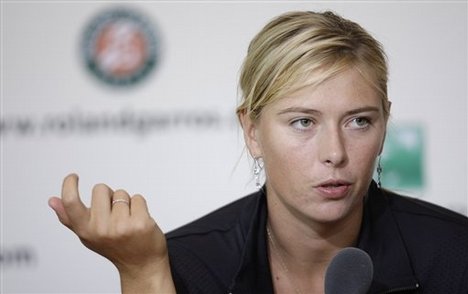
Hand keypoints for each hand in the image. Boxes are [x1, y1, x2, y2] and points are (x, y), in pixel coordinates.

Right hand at [48, 174, 175, 292]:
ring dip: (126, 202)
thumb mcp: (88, 235)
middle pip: (100, 188)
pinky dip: (139, 205)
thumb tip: (52, 200)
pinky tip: (139, 220)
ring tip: (127, 219)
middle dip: (108, 195)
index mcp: (85, 230)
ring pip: (121, 193)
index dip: (69, 185)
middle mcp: (101, 229)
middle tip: (115, 213)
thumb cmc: (114, 246)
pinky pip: (138, 198)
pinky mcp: (140, 223)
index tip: (73, 177)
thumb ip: (69, 217)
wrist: (141, 264)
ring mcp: (121, 227)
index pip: (71, 203)